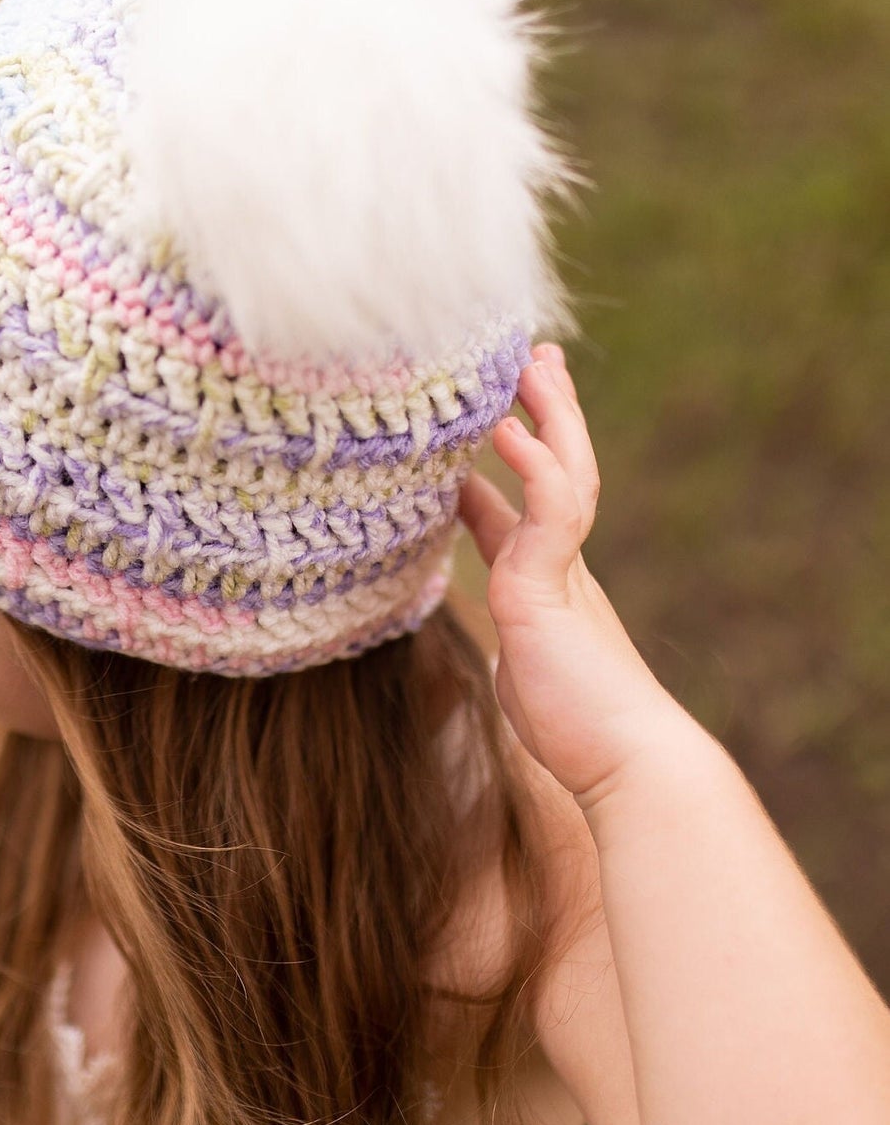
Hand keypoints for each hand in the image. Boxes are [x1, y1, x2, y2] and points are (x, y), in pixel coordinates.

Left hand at [457, 343, 690, 809]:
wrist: (628, 765)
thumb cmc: (575, 725)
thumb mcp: (524, 652)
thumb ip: (512, 615)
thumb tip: (498, 602)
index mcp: (550, 580)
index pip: (528, 503)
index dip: (513, 461)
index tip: (497, 420)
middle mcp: (562, 564)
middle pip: (560, 468)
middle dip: (548, 413)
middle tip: (536, 358)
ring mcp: (560, 571)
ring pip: (564, 473)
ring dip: (550, 415)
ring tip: (530, 364)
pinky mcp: (551, 587)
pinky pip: (549, 512)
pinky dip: (533, 467)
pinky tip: (508, 430)